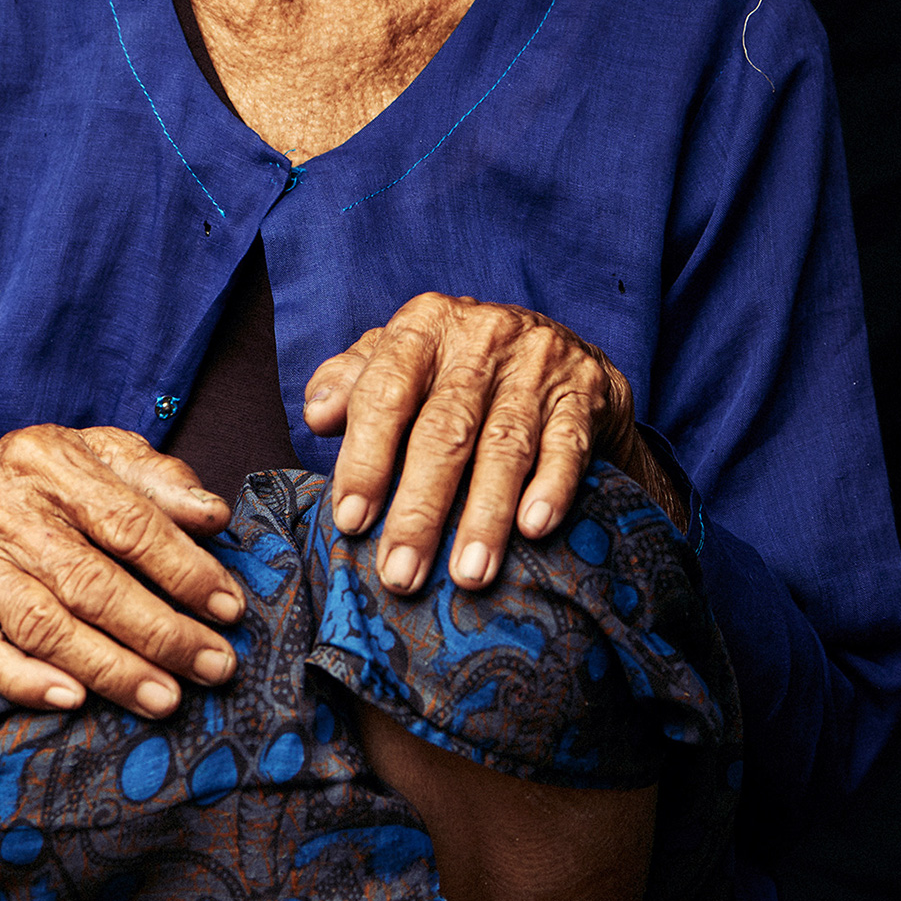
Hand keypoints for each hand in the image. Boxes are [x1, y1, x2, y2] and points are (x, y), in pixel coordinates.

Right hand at [0, 425, 245, 728]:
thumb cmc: (35, 481)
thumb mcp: (94, 454)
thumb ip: (157, 480)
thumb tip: (214, 516)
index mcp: (51, 460)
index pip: (128, 521)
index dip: (183, 568)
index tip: (228, 608)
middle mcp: (6, 507)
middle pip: (91, 582)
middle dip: (160, 632)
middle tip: (213, 666)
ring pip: (44, 625)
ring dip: (109, 669)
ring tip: (164, 699)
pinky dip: (25, 681)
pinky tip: (72, 702)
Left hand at [302, 292, 670, 596]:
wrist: (559, 349)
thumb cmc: (458, 368)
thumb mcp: (403, 361)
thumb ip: (354, 383)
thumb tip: (316, 414)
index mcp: (424, 325)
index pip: (385, 391)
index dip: (365, 458)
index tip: (351, 521)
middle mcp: (482, 336)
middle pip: (444, 429)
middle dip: (421, 509)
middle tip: (401, 573)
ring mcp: (537, 363)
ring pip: (506, 445)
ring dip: (486, 515)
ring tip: (468, 574)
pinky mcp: (584, 392)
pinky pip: (569, 444)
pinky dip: (552, 488)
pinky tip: (534, 530)